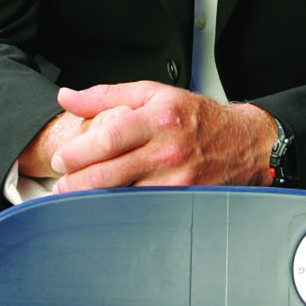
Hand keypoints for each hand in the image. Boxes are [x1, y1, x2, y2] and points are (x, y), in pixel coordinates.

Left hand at [36, 81, 277, 193]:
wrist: (244, 143)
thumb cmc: (196, 118)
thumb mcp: (154, 94)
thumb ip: (107, 96)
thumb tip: (67, 97)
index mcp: (159, 117)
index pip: (110, 136)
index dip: (79, 152)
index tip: (61, 159)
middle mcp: (168, 150)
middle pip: (111, 173)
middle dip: (78, 182)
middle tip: (61, 183)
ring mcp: (177, 181)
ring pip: (124, 197)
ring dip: (95, 200)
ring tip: (78, 196)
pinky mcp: (183, 202)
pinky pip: (143, 210)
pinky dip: (121, 211)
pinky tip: (108, 207)